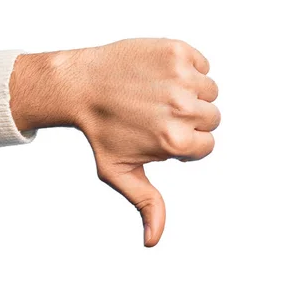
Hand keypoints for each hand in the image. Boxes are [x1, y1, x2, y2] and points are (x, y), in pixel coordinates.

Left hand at [9, 38, 219, 246]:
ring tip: (156, 94)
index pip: (206, 145)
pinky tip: (159, 75)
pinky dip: (188, 68)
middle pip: (212, 118)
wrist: (80, 84)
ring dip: (190, 93)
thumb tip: (152, 242)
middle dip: (189, 119)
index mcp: (174, 140)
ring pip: (210, 90)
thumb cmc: (99, 131)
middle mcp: (181, 107)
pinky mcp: (177, 50)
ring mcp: (180, 77)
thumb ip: (145, 204)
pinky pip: (202, 64)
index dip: (183, 142)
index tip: (157, 133)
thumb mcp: (118, 172)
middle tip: (155, 113)